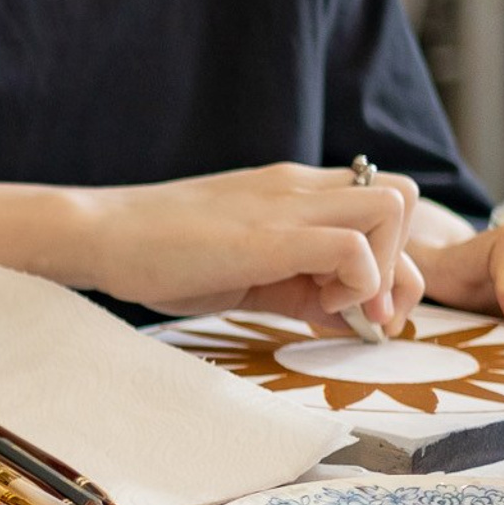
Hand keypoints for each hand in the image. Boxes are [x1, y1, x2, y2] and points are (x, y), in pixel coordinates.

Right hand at [66, 163, 419, 330]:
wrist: (100, 233)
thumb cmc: (159, 254)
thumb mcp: (245, 269)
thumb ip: (298, 286)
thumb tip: (346, 316)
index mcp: (291, 192)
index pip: (378, 205)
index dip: (387, 261)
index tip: (353, 310)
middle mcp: (297, 188)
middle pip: (402, 198)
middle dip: (402, 264)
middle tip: (365, 314)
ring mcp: (285, 207)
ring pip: (391, 209)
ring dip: (385, 268)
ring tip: (339, 308)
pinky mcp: (269, 236)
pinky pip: (353, 245)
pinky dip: (356, 283)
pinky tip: (317, 310)